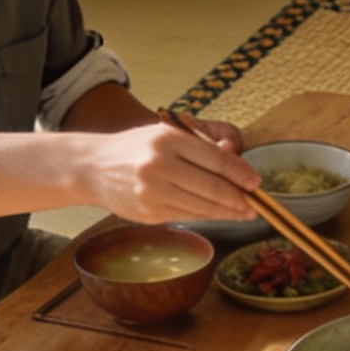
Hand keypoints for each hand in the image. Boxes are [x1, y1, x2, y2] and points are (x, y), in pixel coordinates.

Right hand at [84, 121, 258, 223]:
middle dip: (239, 199)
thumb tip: (236, 154)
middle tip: (256, 204)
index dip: (240, 173)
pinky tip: (219, 214)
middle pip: (212, 187)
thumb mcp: (168, 134)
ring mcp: (153, 192)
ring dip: (227, 212)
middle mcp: (159, 165)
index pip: (215, 159)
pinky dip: (207, 216)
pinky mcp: (149, 213)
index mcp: (168, 139)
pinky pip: (187, 216)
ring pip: (202, 206)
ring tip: (244, 213)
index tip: (256, 183)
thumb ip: (203, 144)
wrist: (93, 168)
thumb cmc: (137, 147)